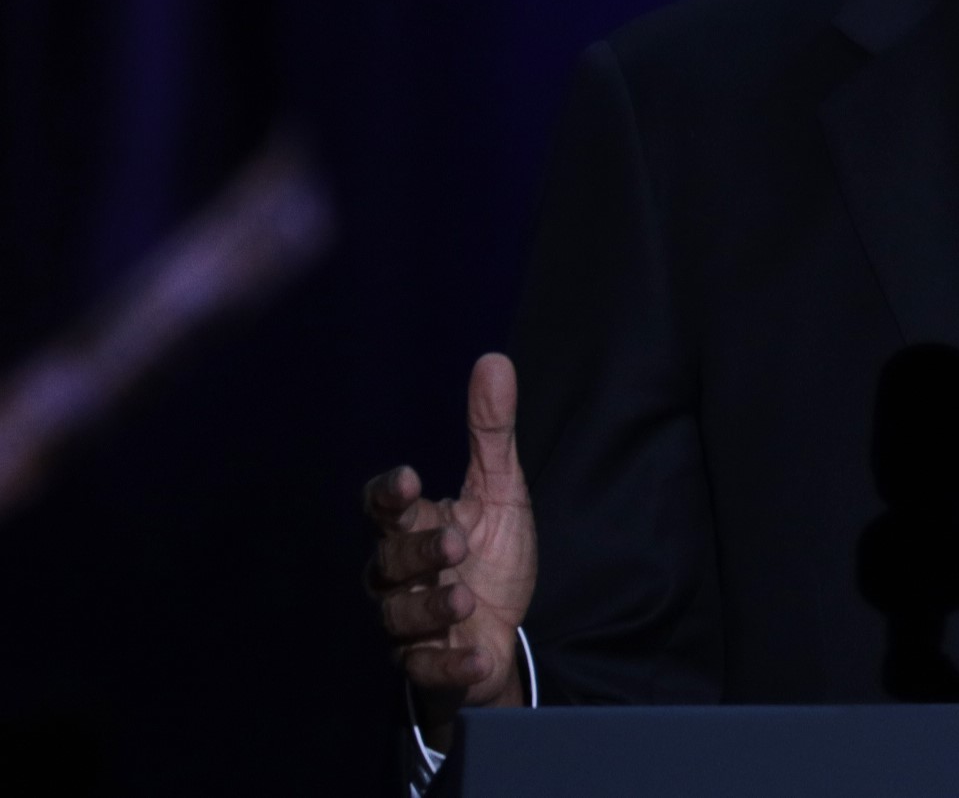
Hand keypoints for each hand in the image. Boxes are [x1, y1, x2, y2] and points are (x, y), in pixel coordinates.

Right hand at [363, 353, 537, 735]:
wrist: (503, 630)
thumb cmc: (490, 554)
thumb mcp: (500, 491)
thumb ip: (491, 433)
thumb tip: (493, 359)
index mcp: (413, 528)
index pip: (383, 508)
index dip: (389, 495)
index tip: (409, 480)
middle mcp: (400, 576)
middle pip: (388, 562)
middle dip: (417, 552)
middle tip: (455, 543)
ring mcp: (410, 625)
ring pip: (399, 618)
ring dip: (429, 608)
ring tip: (465, 599)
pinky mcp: (429, 667)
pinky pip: (427, 671)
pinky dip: (449, 666)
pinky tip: (478, 657)